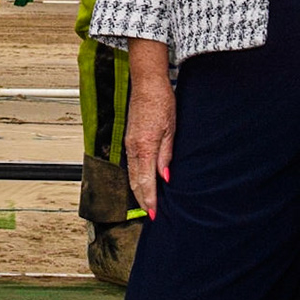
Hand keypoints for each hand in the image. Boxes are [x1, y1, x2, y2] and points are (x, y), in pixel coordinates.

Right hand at [123, 39, 174, 218]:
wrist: (146, 83)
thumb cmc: (161, 102)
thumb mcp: (171, 129)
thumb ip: (166, 155)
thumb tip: (166, 177)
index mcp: (144, 146)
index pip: (145, 180)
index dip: (149, 199)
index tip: (153, 214)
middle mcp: (132, 147)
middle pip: (135, 180)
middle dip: (142, 199)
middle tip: (150, 215)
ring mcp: (128, 143)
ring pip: (131, 174)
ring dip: (138, 190)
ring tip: (146, 204)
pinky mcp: (129, 139)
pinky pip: (130, 164)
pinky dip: (135, 178)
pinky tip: (142, 183)